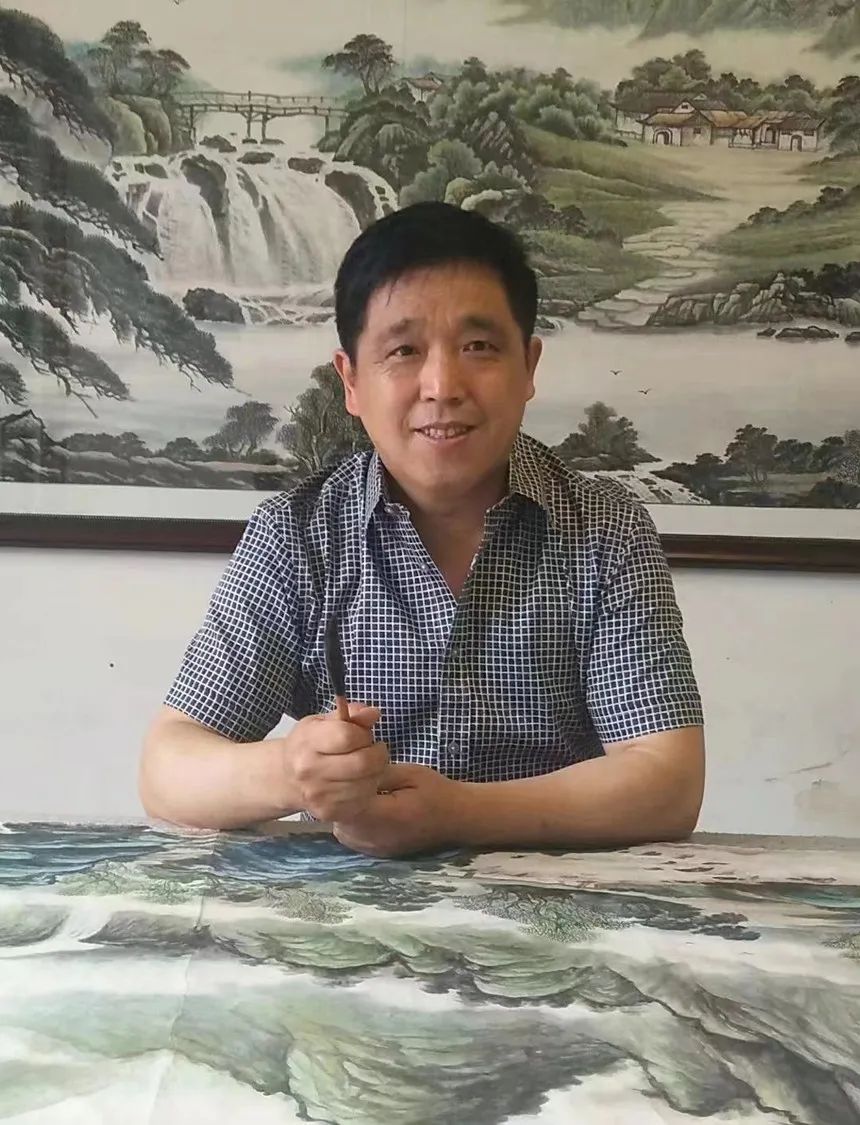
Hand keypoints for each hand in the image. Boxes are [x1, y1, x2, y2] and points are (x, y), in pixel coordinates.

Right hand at [282, 702, 387, 820]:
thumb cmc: (308, 746)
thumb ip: (351, 714)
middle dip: (377, 754)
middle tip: (373, 750)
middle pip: (363, 762)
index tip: (362, 734)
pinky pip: (364, 799)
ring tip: (365, 766)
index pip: (347, 736)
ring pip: (368, 782)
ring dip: (376, 772)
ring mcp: (319, 795)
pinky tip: (359, 781)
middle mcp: (310, 771)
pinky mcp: (329, 812)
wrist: (287, 778)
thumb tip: (373, 714)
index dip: (363, 733)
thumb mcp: (324, 721)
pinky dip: (368, 788)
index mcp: (307, 743)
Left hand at [332, 763, 461, 857]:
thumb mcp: (408, 773)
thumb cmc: (435, 791)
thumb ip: (377, 775)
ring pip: (343, 833)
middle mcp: (379, 838)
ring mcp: (378, 849)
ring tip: (355, 796)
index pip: (349, 806)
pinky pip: (353, 840)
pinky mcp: (380, 853)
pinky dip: (351, 826)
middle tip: (347, 782)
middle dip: (339, 802)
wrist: (456, 818)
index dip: (341, 790)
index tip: (344, 774)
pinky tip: (363, 810)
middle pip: (341, 822)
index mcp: (388, 816)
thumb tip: (351, 773)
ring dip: (343, 815)